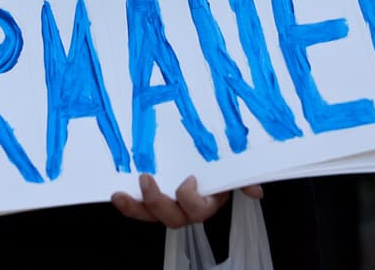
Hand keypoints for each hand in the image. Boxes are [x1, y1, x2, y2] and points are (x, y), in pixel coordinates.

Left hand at [111, 173, 263, 227]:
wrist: (204, 155)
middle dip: (157, 202)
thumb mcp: (231, 168)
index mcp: (206, 202)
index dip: (190, 198)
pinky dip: (127, 204)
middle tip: (147, 179)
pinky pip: (138, 209)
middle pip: (172, 218)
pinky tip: (117, 194)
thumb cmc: (218, 162)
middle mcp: (185, 210)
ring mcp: (167, 206)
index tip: (189, 178)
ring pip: (151, 216)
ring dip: (135, 208)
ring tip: (120, 195)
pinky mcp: (151, 200)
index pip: (198, 210)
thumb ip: (242, 178)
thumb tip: (257, 190)